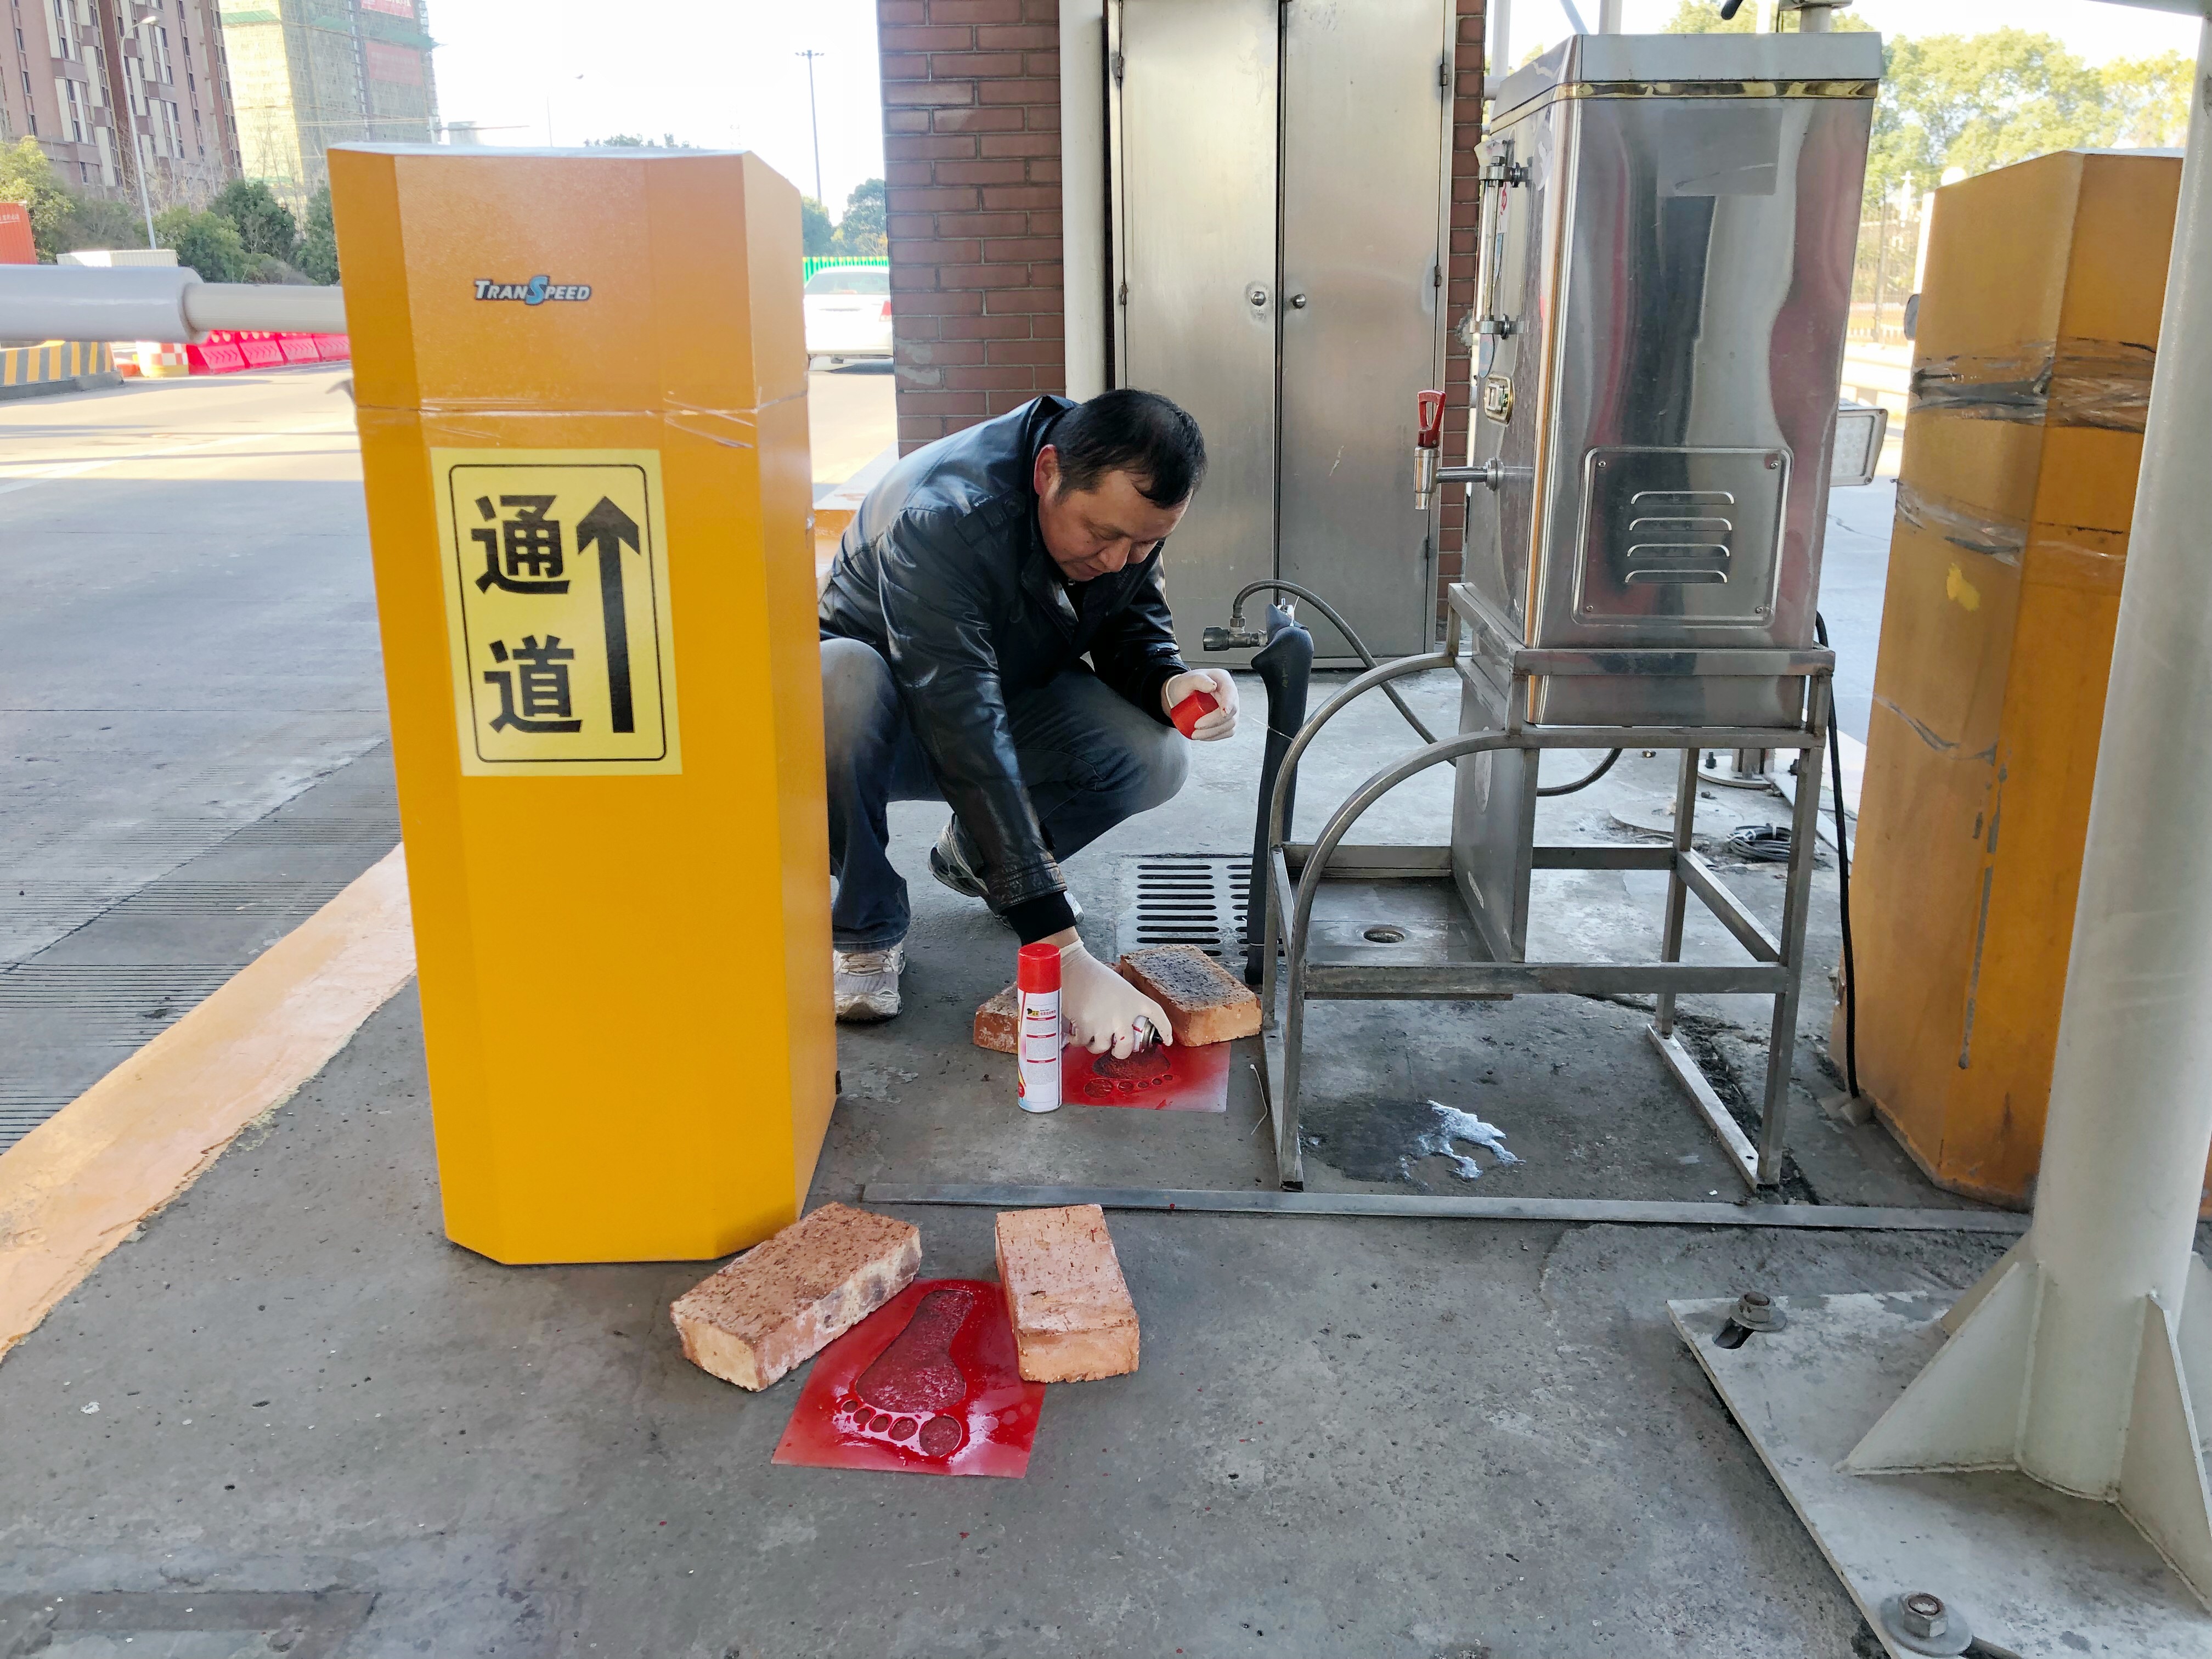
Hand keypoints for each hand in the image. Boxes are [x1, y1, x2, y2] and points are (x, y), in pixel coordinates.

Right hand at [1057, 938, 1172, 1057]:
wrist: (1073, 968)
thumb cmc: (1093, 974)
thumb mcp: (1119, 986)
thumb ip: (1125, 1002)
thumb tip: (1122, 1018)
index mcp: (1134, 1000)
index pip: (1157, 1015)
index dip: (1165, 1029)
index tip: (1168, 1040)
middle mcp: (1123, 1015)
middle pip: (1127, 1047)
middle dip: (1121, 1052)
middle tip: (1116, 1049)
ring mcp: (1105, 1023)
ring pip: (1102, 1047)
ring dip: (1095, 1045)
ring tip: (1090, 1036)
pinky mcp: (1087, 1028)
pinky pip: (1083, 1043)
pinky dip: (1077, 1040)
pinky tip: (1075, 1034)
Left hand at [1161, 668, 1238, 740]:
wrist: (1182, 696)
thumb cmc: (1185, 686)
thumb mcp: (1187, 680)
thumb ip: (1198, 679)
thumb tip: (1212, 686)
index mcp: (1223, 680)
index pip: (1231, 692)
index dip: (1229, 703)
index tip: (1223, 713)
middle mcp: (1230, 694)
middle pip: (1231, 711)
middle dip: (1214, 722)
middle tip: (1196, 726)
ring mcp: (1231, 708)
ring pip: (1230, 724)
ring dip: (1213, 732)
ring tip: (1195, 734)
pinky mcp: (1228, 721)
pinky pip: (1227, 731)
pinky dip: (1216, 736)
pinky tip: (1203, 736)